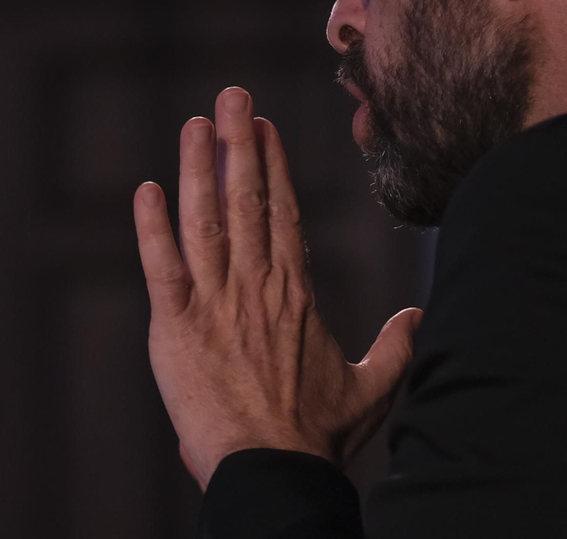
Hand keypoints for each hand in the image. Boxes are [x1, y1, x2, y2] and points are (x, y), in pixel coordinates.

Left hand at [133, 86, 422, 489]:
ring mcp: (215, 302)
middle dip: (238, 142)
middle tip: (231, 96)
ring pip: (204, 220)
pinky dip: (151, 227)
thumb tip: (421, 315)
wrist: (273, 470)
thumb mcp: (370, 389)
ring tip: (195, 123)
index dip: (272, 165)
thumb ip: (395, 347)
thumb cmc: (317, 436)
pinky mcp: (176, 326)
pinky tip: (146, 190)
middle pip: (247, 199)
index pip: (282, 212)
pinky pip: (161, 267)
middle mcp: (256, 285)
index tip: (263, 127)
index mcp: (295, 292)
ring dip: (198, 168)